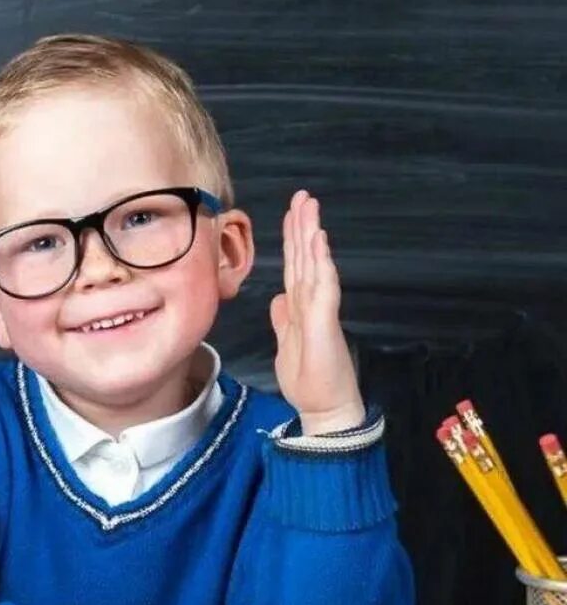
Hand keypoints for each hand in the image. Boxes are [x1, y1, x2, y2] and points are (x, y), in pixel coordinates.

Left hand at [270, 190, 364, 434]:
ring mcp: (320, 310)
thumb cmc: (310, 379)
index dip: (294, 239)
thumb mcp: (286, 344)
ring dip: (311, 235)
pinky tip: (319, 241)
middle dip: (303, 225)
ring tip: (310, 207)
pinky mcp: (325, 321)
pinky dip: (321, 262)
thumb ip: (284, 319)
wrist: (326, 408)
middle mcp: (312, 302)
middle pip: (305, 257)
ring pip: (315, 264)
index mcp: (300, 306)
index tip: (292, 212)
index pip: (295, 265)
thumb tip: (279, 298)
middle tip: (303, 196)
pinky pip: (323, 286)